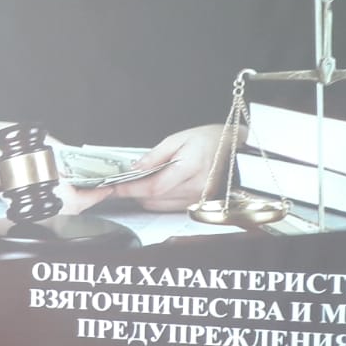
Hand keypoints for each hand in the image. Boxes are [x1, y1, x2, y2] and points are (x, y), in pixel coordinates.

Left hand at [111, 125, 227, 210]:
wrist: (232, 148)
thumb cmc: (208, 140)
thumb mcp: (178, 139)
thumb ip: (155, 156)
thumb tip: (135, 168)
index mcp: (191, 168)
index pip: (154, 186)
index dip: (131, 188)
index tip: (113, 186)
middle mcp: (195, 189)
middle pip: (153, 198)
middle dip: (133, 191)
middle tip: (121, 181)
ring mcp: (197, 199)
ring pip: (158, 205)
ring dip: (143, 196)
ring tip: (137, 181)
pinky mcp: (195, 204)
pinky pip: (167, 207)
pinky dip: (156, 198)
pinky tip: (153, 185)